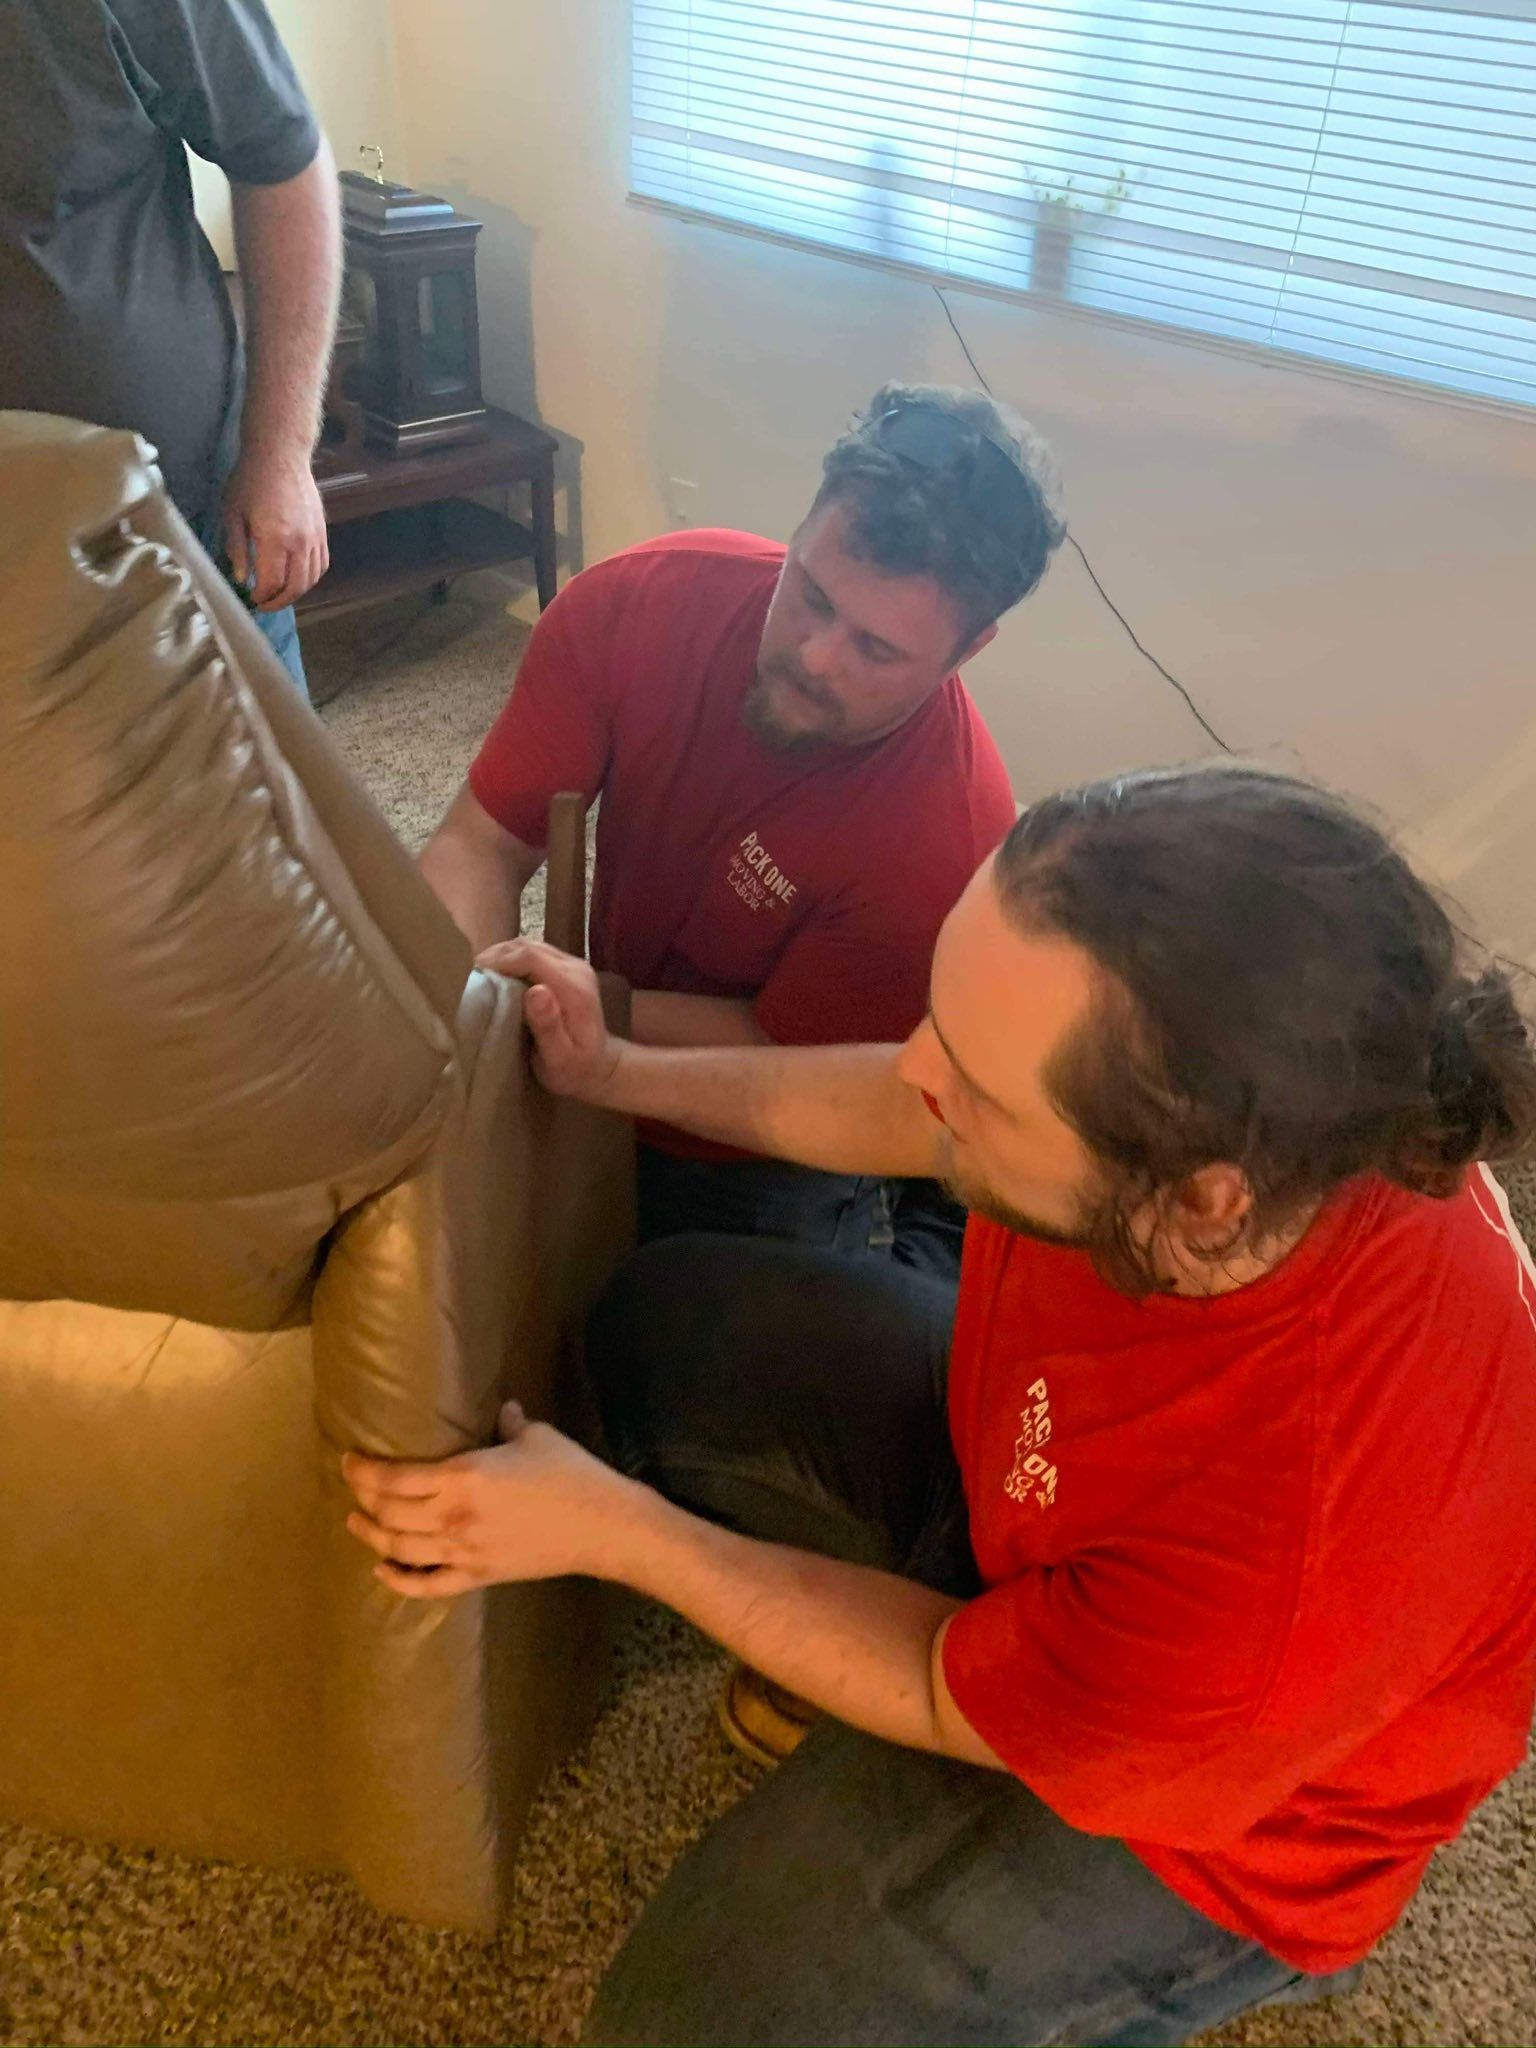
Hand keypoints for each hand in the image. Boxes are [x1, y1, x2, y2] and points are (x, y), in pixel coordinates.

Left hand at [223, 449, 328, 609]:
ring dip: (296, 592)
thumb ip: (237, 549)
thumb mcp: (232, 513)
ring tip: (280, 594)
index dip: (262, 596)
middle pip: (295, 587)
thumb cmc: (250, 480)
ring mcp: (314, 538)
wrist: (280, 454)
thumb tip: (242, 578)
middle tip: (264, 604)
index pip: (272, 582)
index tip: (251, 597)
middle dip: (279, 601)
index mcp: (274, 538)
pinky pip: (322, 565)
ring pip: (311, 579)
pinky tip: (297, 578)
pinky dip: (311, 578)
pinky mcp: (322, 532)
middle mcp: (299, 542)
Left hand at [343, 1402, 645, 1597]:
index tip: (349, 1461)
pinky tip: (384, 1569)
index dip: (364, 1471)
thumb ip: (510, 1423)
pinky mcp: (478, 1576)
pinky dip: (399, 1579)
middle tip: (354, 1487)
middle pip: (389, 1513)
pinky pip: (428, 1585)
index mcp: (463, 1476)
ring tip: (356, 1523)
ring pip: (400, 1549)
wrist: (601, 1526)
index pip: (395, 1478)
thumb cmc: (570, 1475)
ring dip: (371, 1536)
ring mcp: (463, 1552)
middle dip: (363, 1499)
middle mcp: (453, 1516)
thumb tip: (503, 1410)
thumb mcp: (536, 1438)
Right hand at [475, 937, 625, 1103]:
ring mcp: (573, 965)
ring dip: (502, 955)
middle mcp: (576, 969)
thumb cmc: (575, 1069)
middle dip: (495, 956)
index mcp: (574, 988)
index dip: (498, 960)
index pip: (531, 957)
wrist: (600, 1067)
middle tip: (469, 975)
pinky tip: (497, 975)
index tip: (473, 974)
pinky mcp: (567, 967)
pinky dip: (511, 959)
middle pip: (528, 946)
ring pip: (529, 945)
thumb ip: (548, 1026)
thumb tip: (535, 991)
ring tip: (479, 975)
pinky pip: (534, 953)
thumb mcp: (560, 1058)